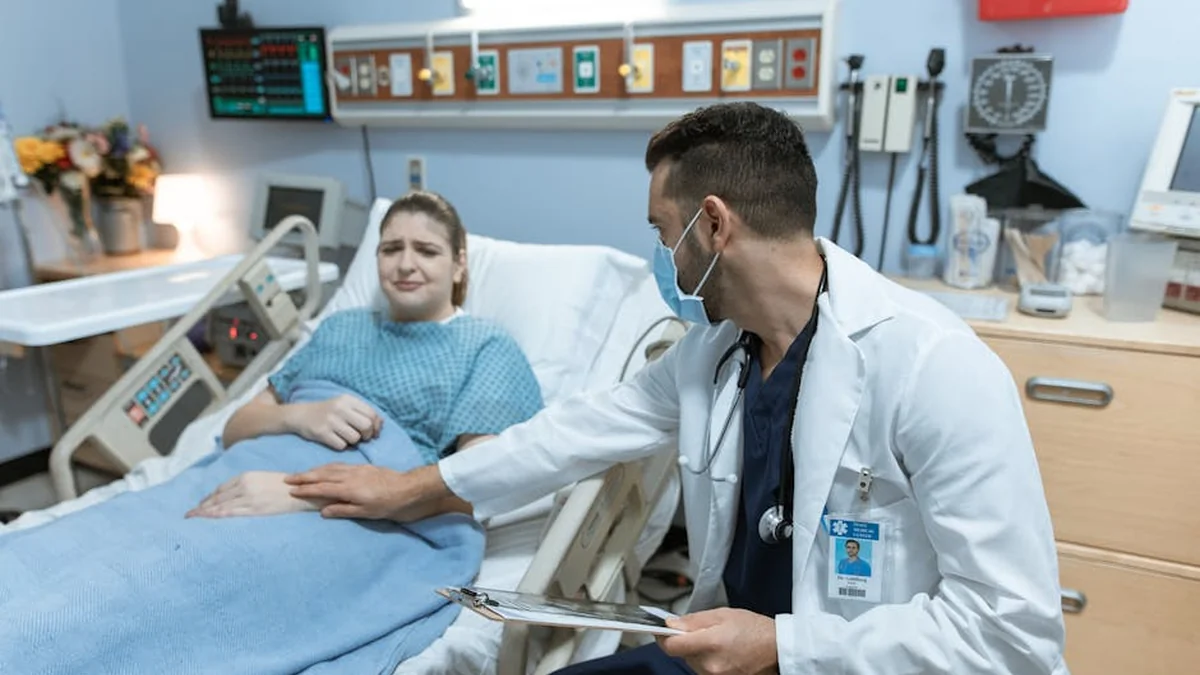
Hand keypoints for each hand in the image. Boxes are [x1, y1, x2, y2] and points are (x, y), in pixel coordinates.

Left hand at [186, 471, 326, 518]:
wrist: (303, 491)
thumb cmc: (287, 486)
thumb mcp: (264, 479)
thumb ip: (248, 484)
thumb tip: (233, 495)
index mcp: (247, 476)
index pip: (222, 488)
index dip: (209, 497)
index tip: (201, 504)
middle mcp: (245, 485)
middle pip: (218, 497)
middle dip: (202, 506)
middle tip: (190, 514)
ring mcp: (249, 497)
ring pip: (220, 505)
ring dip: (204, 512)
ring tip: (193, 518)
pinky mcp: (254, 509)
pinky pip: (230, 513)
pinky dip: (216, 516)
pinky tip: (207, 519)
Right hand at [285, 395, 381, 450]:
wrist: (300, 415)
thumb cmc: (328, 411)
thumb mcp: (345, 405)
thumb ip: (362, 412)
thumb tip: (381, 423)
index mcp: (348, 400)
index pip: (371, 414)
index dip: (376, 426)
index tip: (373, 432)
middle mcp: (340, 408)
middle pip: (366, 426)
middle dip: (367, 435)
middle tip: (362, 438)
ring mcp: (330, 421)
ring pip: (355, 438)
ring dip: (354, 442)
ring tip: (346, 438)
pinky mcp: (321, 433)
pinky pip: (341, 445)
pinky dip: (342, 446)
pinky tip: (336, 440)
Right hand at [285, 463, 441, 520]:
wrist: (407, 489)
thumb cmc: (386, 505)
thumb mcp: (364, 512)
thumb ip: (342, 510)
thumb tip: (322, 511)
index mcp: (348, 488)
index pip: (321, 488)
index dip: (305, 489)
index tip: (291, 490)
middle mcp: (349, 476)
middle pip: (322, 474)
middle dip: (304, 476)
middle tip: (288, 478)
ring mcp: (356, 469)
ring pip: (330, 467)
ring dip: (314, 470)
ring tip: (303, 473)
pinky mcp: (363, 467)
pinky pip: (340, 464)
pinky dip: (328, 466)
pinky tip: (326, 468)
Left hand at [658, 608, 778, 674]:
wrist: (778, 649)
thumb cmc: (754, 629)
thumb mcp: (722, 614)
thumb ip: (693, 620)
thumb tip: (671, 624)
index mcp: (710, 644)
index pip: (671, 646)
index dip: (662, 637)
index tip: (660, 630)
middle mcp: (710, 666)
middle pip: (682, 654)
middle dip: (686, 641)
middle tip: (701, 630)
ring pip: (692, 662)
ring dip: (697, 652)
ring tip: (717, 641)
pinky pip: (704, 670)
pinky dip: (707, 660)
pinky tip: (722, 652)